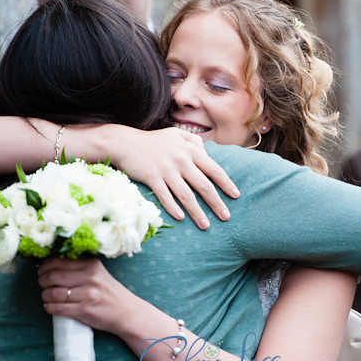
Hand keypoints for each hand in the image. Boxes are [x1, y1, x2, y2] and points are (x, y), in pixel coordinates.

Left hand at [38, 256, 143, 334]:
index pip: (59, 260)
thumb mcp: (98, 272)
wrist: (126, 311)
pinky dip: (49, 308)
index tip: (41, 270)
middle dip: (42, 280)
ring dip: (45, 295)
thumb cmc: (108, 291)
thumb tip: (50, 264)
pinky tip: (49, 306)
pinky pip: (59, 308)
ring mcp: (87, 294)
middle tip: (42, 283)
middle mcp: (89, 277)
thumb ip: (78, 266)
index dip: (45, 266)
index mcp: (91, 264)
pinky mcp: (84, 310)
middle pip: (53, 276)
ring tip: (46, 296)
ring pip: (53, 293)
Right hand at [104, 126, 237, 228]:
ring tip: (206, 225)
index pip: (214, 169)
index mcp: (190, 149)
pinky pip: (165, 196)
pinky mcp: (151, 177)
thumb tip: (208, 155)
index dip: (226, 183)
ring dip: (197, 212)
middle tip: (226, 217)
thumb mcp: (176, 134)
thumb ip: (194, 142)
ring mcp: (166, 169)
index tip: (236, 195)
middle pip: (203, 185)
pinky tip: (181, 218)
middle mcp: (181, 159)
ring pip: (186, 195)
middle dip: (217, 203)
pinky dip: (173, 208)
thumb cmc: (153, 140)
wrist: (124, 142)